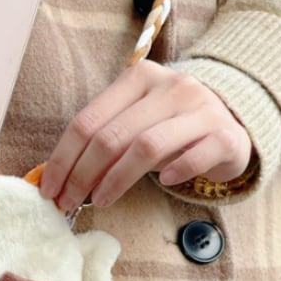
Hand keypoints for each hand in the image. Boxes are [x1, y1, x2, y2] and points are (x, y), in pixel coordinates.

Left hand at [40, 60, 251, 210]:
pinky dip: (175, 171)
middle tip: (69, 202)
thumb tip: (57, 178)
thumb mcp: (133, 124)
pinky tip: (163, 182)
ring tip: (101, 200)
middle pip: (112, 136)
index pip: (87, 120)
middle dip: (83, 175)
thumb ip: (101, 140)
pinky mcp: (226, 135)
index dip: (63, 158)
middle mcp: (170, 86)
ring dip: (117, 180)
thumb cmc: (169, 129)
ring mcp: (201, 108)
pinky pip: (194, 156)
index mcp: (138, 78)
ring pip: (147, 146)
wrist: (230, 124)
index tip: (49, 189)